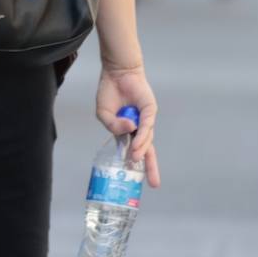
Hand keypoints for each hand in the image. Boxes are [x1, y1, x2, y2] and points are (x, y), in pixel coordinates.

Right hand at [96, 66, 160, 188]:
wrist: (115, 72)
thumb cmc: (110, 93)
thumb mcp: (103, 114)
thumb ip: (113, 126)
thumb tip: (128, 130)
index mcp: (128, 130)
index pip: (134, 151)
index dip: (137, 165)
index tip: (141, 182)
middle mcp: (139, 127)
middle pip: (147, 150)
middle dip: (150, 167)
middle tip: (153, 184)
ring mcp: (145, 119)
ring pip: (145, 139)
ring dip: (139, 149)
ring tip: (134, 158)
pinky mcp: (149, 109)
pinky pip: (146, 125)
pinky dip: (142, 135)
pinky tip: (137, 142)